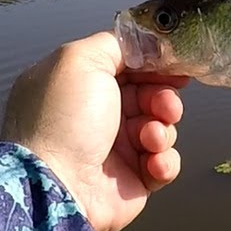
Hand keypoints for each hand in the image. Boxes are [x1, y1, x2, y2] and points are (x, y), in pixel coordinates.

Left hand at [0, 31, 187, 230]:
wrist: (55, 187)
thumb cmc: (63, 119)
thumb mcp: (80, 60)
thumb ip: (114, 44)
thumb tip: (142, 45)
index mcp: (80, 85)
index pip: (127, 66)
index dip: (153, 65)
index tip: (175, 65)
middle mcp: (96, 115)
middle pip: (148, 95)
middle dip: (162, 97)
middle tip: (164, 106)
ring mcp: (115, 149)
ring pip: (161, 128)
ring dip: (162, 129)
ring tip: (149, 138)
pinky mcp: (133, 179)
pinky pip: (164, 164)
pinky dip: (164, 161)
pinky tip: (152, 163)